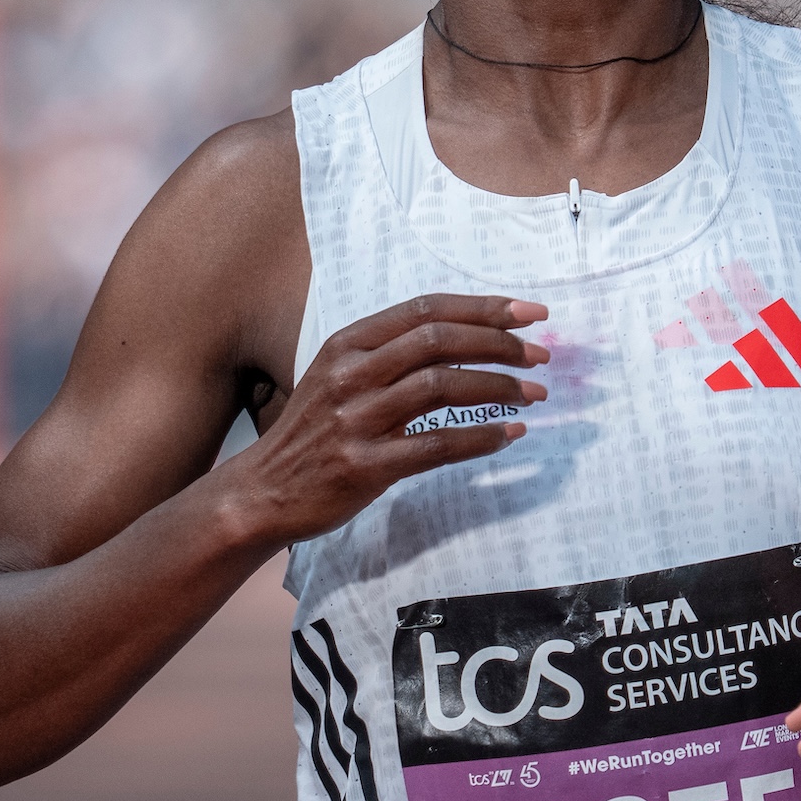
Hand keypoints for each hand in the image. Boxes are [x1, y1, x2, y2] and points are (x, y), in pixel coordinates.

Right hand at [230, 294, 548, 548]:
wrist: (261, 493)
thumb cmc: (311, 434)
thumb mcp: (337, 377)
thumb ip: (388, 355)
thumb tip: (466, 337)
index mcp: (346, 344)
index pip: (426, 309)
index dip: (483, 307)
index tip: (529, 312)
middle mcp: (350, 375)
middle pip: (439, 340)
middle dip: (500, 342)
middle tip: (540, 355)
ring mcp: (356, 420)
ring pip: (442, 386)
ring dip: (498, 387)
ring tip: (533, 394)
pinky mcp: (366, 467)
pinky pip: (437, 445)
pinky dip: (481, 437)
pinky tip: (509, 435)